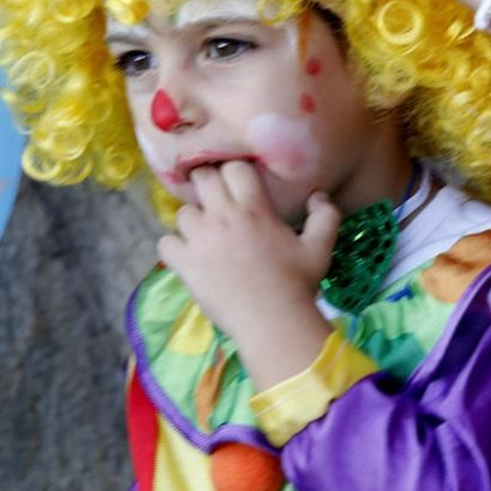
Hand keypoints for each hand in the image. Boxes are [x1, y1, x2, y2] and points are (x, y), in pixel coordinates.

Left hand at [158, 163, 338, 370]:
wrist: (273, 322)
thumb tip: (318, 194)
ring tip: (203, 234)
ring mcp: (201, 240)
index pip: (234, 168)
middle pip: (202, 178)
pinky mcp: (185, 264)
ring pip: (183, 212)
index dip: (234, 172)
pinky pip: (165, 243)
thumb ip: (324, 216)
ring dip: (192, 219)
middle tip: (214, 200)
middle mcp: (224, 218)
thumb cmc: (298, 284)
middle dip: (207, 184)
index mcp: (255, 209)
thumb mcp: (319, 248)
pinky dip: (174, 247)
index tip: (236, 183)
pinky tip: (187, 256)